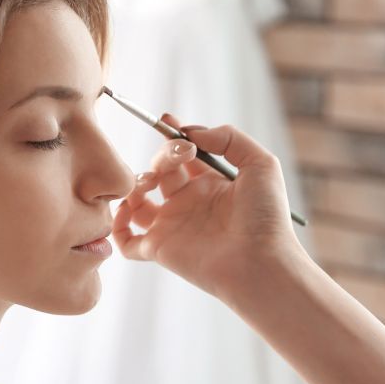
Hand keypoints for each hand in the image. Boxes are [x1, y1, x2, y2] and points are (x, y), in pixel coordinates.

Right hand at [112, 112, 301, 298]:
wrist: (261, 262)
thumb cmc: (267, 218)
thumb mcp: (260, 164)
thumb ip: (229, 138)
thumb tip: (191, 133)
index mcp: (212, 184)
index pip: (185, 155)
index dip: (174, 137)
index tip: (168, 121)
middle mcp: (190, 204)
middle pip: (162, 170)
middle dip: (163, 155)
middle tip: (179, 152)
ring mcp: (173, 226)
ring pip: (138, 201)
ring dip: (136, 183)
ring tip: (152, 180)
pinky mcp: (159, 249)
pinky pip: (127, 241)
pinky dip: (117, 224)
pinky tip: (128, 208)